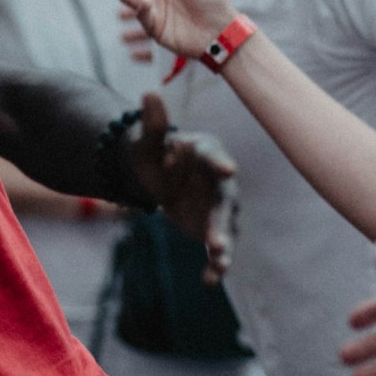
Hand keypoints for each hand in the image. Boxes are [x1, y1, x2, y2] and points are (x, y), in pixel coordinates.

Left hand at [127, 92, 236, 283]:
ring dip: (224, 246)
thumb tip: (148, 93)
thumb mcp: (149, 141)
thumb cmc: (155, 153)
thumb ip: (153, 123)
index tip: (227, 169)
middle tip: (215, 240)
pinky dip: (216, 264)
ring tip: (218, 263)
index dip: (220, 162)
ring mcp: (218, 206)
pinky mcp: (212, 228)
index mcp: (205, 153)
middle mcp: (219, 181)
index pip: (215, 157)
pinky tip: (209, 281)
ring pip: (226, 227)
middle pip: (224, 201)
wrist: (159, 176)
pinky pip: (218, 248)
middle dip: (222, 220)